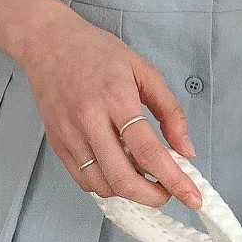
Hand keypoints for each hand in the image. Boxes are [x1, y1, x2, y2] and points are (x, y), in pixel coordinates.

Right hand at [18, 7, 202, 209]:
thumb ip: (169, 111)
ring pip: (102, 185)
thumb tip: (186, 151)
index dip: (174, 180)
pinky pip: (83, 180)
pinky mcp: (57, 144)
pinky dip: (106, 186)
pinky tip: (119, 174)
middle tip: (168, 193)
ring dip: (129, 194)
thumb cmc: (97, 53)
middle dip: (152, 197)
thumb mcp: (143, 71)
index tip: (192, 198)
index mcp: (116, 99)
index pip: (148, 151)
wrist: (48, 43)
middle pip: (123, 178)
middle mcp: (89, 121)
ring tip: (144, 181)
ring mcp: (69, 135)